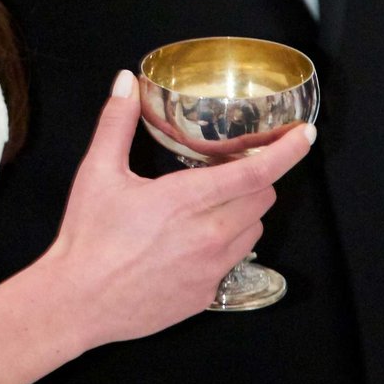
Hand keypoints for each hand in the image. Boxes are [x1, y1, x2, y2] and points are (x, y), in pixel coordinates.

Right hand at [45, 70, 314, 353]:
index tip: (304, 135)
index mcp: (187, 200)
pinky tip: (194, 239)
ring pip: (254, 230)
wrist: (79, 302)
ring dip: (243, 211)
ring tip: (211, 204)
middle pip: (263, 198)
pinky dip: (227, 243)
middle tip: (228, 168)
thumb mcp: (98, 172)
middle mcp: (209, 235)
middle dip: (254, 178)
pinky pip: (235, 261)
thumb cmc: (88, 237)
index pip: (255, 172)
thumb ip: (116, 122)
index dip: (286, 151)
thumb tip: (125, 82)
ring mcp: (211, 269)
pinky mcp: (207, 295)